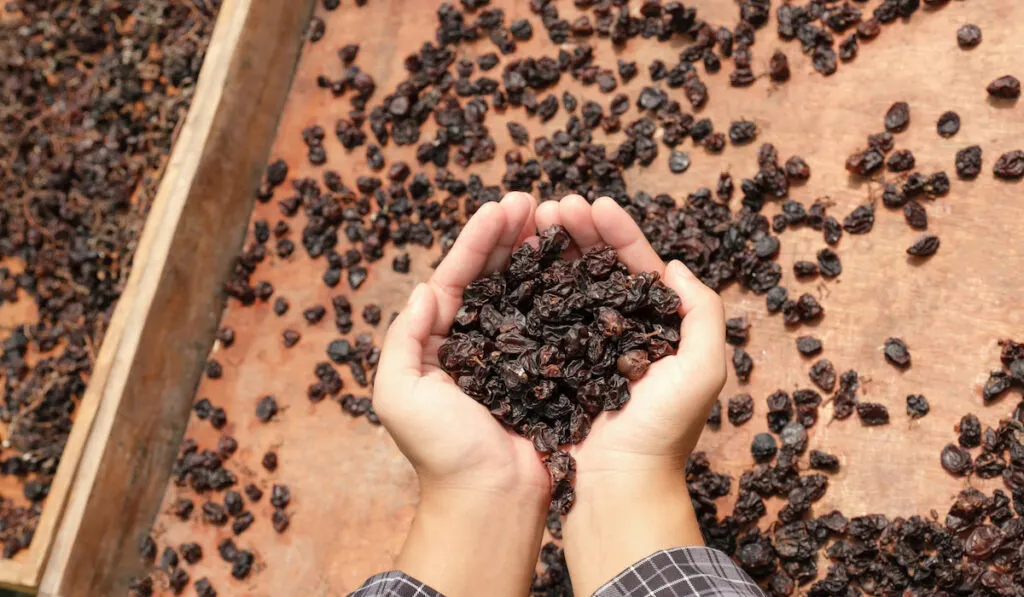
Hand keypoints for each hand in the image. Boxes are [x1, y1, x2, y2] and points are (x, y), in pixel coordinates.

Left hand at [373, 192, 548, 596]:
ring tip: (558, 218)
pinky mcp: (547, 371)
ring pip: (528, 291)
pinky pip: (556, 322)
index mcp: (439, 343)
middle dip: (511, 236)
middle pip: (494, 276)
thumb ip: (404, 339)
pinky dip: (565, 291)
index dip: (478, 240)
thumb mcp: (399, 395)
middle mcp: (476, 343)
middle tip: (534, 201)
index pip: (457, 277)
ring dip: (539, 254)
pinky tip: (579, 264)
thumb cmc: (441, 452)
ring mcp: (514, 356)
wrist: (490, 501)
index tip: (503, 206)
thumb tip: (426, 289)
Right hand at [535, 195, 726, 595]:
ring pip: (566, 287)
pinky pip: (541, 320)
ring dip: (551, 252)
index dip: (617, 232)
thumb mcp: (703, 368)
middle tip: (552, 205)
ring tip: (531, 223)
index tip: (594, 202)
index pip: (637, 266)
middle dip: (577, 232)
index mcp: (657, 328)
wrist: (617, 487)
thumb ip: (703, 313)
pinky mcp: (553, 367)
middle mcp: (620, 333)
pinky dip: (530, 290)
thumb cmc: (662, 431)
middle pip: (596, 268)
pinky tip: (514, 266)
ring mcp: (583, 349)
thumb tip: (676, 268)